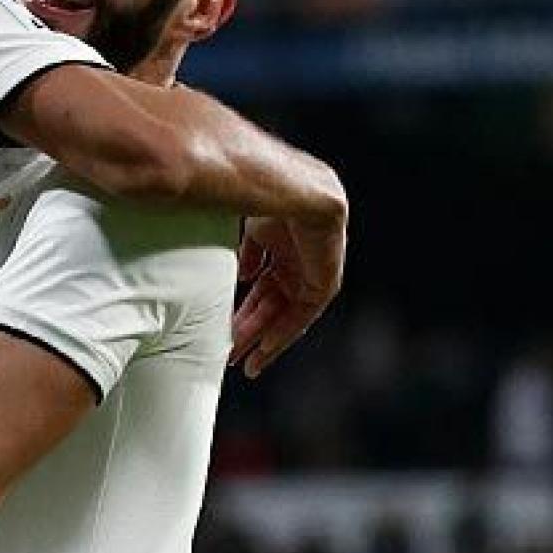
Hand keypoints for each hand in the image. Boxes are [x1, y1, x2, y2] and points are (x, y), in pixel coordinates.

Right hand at [228, 212, 345, 378]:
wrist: (295, 190)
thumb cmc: (271, 198)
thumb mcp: (254, 232)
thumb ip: (250, 256)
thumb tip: (244, 276)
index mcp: (283, 250)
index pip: (264, 290)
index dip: (246, 312)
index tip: (228, 331)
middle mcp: (299, 265)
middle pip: (272, 308)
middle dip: (251, 332)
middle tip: (232, 355)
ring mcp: (312, 275)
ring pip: (284, 316)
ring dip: (264, 338)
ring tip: (246, 362)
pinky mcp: (324, 284)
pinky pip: (302, 316)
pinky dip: (283, 333)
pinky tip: (264, 346)